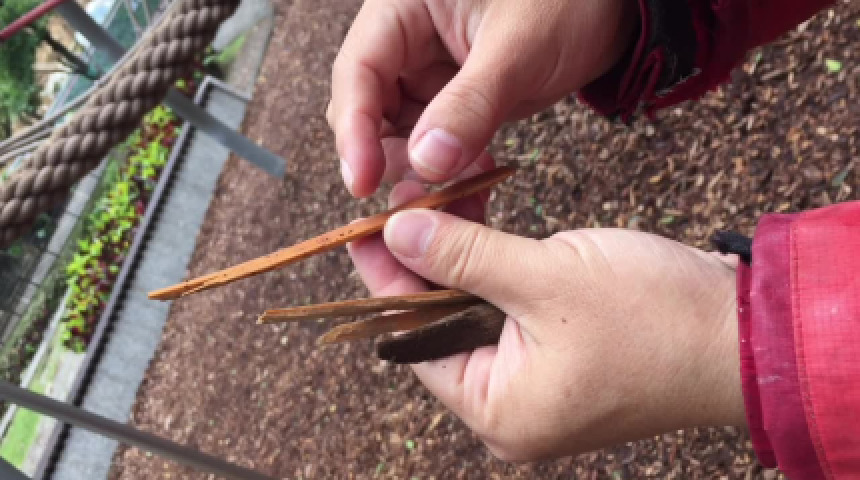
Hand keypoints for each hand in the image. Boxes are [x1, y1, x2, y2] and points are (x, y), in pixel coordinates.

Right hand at [328, 0, 637, 196]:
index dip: (353, 128)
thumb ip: (470, 104)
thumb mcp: (518, 47)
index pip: (359, 70)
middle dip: (383, 156)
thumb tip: (425, 162)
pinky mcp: (453, 99)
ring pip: (398, 132)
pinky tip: (473, 182)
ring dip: (416, 170)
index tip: (361, 180)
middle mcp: (406, 39)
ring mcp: (428, 71)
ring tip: (448, 197)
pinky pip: (434, 142)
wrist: (612, 9)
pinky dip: (447, 169)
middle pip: (368, 107)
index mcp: (403, 6)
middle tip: (409, 199)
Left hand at [348, 183, 746, 461]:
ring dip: (460, 257)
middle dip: (423, 261)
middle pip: (440, 325)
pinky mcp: (561, 354)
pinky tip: (480, 223)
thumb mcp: (545, 279)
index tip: (365, 228)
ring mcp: (537, 382)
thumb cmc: (654, 318)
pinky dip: (494, 267)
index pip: (414, 339)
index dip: (386, 279)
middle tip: (405, 200)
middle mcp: (510, 406)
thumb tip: (397, 233)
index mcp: (498, 409)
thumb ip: (464, 257)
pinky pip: (509, 309)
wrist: (744, 329)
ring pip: (474, 311)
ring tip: (440, 199)